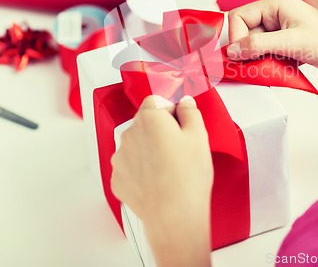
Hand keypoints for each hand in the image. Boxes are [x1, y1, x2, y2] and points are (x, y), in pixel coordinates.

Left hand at [111, 95, 212, 266]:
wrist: (174, 217)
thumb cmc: (187, 178)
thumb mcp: (199, 136)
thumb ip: (190, 112)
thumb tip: (184, 103)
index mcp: (149, 118)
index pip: (156, 100)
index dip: (171, 110)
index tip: (180, 123)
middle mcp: (129, 134)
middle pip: (145, 122)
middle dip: (160, 129)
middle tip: (180, 147)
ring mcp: (120, 158)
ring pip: (137, 144)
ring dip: (149, 149)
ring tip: (170, 167)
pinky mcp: (118, 178)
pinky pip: (131, 165)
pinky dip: (142, 169)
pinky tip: (159, 179)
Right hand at [227, 0, 317, 87]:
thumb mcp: (291, 43)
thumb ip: (257, 45)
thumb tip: (232, 50)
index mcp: (278, 4)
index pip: (240, 16)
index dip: (235, 36)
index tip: (236, 55)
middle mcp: (279, 15)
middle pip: (245, 31)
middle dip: (246, 49)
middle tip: (248, 64)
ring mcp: (284, 31)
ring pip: (255, 46)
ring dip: (256, 59)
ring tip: (268, 66)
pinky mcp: (289, 47)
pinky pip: (267, 55)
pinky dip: (267, 64)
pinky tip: (277, 69)